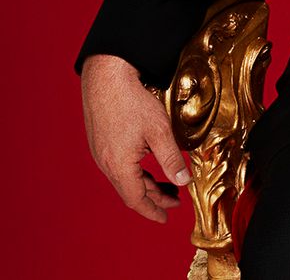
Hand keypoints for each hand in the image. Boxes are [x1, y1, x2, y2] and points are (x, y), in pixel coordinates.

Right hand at [81, 54, 190, 222]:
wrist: (106, 76)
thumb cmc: (132, 101)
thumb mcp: (159, 132)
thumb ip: (172, 159)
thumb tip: (184, 182)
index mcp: (119, 165)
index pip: (136, 199)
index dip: (152, 211)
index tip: (166, 218)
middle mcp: (105, 163)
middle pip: (130, 190)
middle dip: (153, 199)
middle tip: (174, 202)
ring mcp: (101, 153)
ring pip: (125, 178)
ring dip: (146, 185)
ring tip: (167, 186)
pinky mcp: (101, 142)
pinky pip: (119, 166)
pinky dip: (136, 172)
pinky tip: (150, 165)